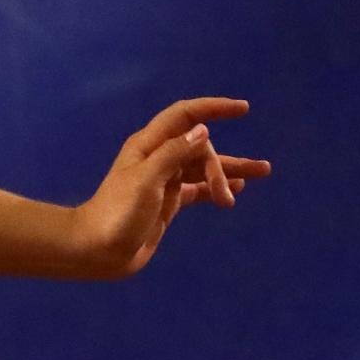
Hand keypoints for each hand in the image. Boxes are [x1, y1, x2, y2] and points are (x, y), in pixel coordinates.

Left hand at [71, 97, 270, 278]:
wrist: (97, 251)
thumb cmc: (117, 214)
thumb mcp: (147, 181)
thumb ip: (174, 154)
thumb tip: (202, 131)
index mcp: (148, 146)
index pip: (184, 116)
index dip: (213, 108)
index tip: (243, 109)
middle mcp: (157, 158)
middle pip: (199, 147)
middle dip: (218, 165)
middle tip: (224, 193)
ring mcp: (164, 180)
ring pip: (203, 167)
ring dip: (228, 171)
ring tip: (262, 173)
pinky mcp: (168, 201)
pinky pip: (199, 187)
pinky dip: (217, 186)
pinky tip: (237, 190)